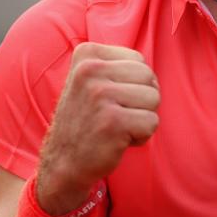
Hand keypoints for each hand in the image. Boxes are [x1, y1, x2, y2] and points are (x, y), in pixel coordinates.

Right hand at [36, 42, 159, 214]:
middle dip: (141, 100)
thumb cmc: (87, 120)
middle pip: (149, 76)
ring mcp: (100, 95)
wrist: (63, 163)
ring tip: (117, 127)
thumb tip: (152, 65)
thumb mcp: (91, 80)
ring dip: (142, 118)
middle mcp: (90, 70)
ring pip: (154, 98)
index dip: (133, 84)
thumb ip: (117, 64)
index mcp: (86, 54)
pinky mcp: (112, 122)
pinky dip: (142, 136)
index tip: (109, 99)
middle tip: (116, 115)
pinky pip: (152, 122)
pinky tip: (118, 140)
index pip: (138, 60)